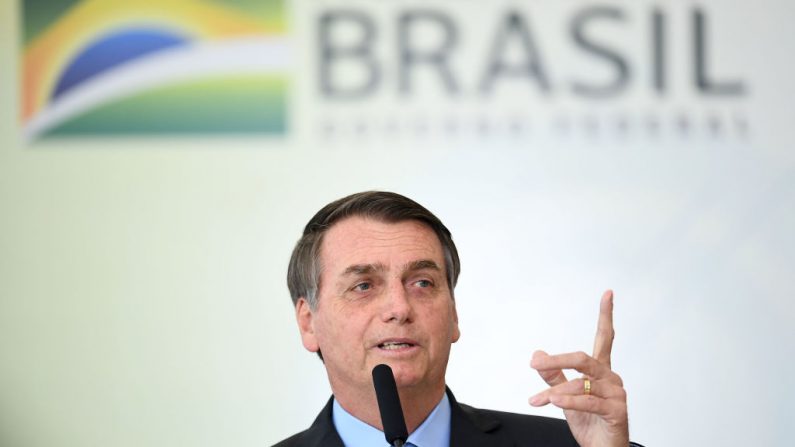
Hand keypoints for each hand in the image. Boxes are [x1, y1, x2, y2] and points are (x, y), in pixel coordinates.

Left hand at [529, 290, 628, 446]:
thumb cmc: (589, 422)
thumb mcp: (565, 396)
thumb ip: (553, 376)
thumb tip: (537, 355)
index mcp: (601, 371)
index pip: (605, 338)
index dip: (606, 315)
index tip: (608, 294)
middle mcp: (611, 378)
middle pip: (584, 358)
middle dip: (557, 359)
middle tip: (534, 362)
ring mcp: (617, 394)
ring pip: (581, 383)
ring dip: (554, 391)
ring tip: (536, 399)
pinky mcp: (617, 410)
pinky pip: (588, 401)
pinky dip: (568, 400)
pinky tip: (554, 400)